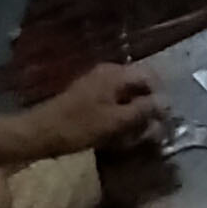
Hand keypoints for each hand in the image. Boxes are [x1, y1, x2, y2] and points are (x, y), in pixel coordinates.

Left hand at [26, 63, 165, 156]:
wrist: (40, 133)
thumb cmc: (79, 127)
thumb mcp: (116, 121)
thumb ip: (143, 110)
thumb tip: (166, 102)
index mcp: (115, 74)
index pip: (150, 76)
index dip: (160, 96)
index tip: (163, 119)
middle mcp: (107, 72)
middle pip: (138, 85)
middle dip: (146, 106)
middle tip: (149, 129)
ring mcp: (96, 83)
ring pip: (126, 95)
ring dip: (133, 113)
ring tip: (133, 134)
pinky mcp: (87, 96)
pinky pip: (112, 101)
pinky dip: (119, 114)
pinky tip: (117, 133)